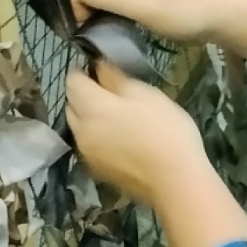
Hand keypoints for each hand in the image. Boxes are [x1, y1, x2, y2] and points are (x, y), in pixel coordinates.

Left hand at [65, 64, 206, 208]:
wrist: (174, 180)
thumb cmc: (164, 130)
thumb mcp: (146, 94)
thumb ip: (115, 78)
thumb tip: (98, 66)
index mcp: (90, 106)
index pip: (72, 80)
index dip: (84, 71)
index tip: (102, 70)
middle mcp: (80, 129)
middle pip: (71, 103)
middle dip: (85, 94)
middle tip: (112, 93)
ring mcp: (86, 152)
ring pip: (78, 125)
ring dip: (89, 116)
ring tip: (116, 117)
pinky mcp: (96, 170)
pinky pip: (88, 145)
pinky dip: (96, 136)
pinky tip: (119, 139)